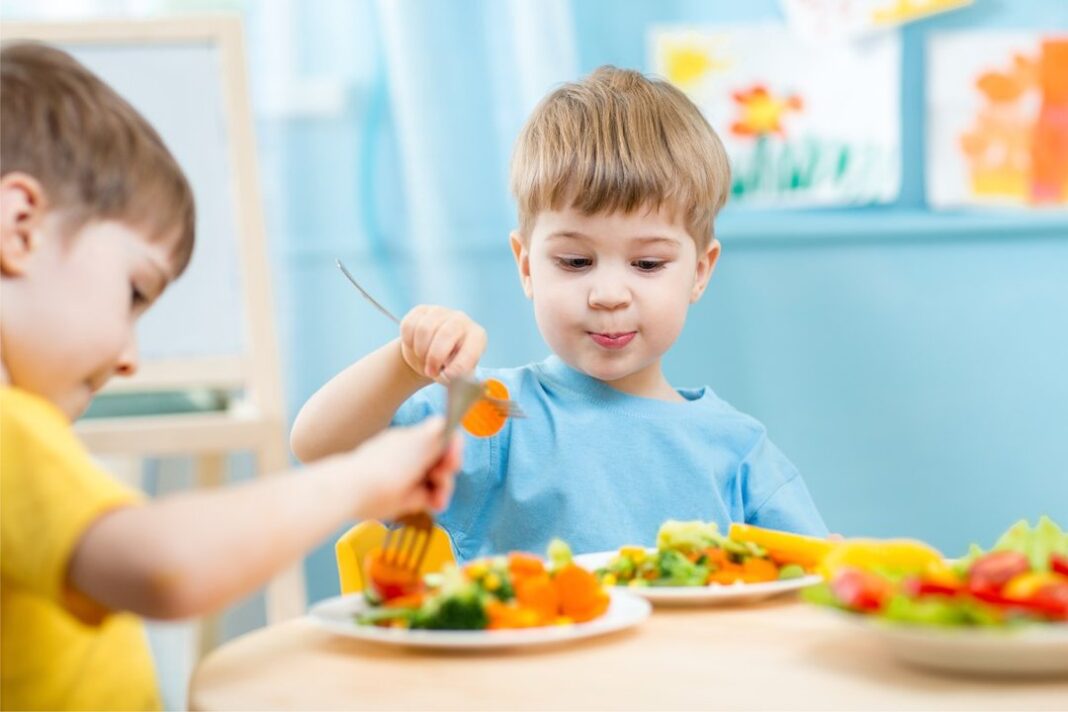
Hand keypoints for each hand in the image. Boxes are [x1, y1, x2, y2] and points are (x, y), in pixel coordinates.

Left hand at [344, 416, 462, 519]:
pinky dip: (435, 501)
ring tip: (438, 497)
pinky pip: (428, 497)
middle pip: (442, 462)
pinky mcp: (405, 498)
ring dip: (444, 488)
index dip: (453, 448)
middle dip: (448, 471)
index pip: (442, 438)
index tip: (452, 459)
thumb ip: (439, 432)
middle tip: (441, 477)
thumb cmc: (388, 464)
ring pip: (437, 481)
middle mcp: (412, 456)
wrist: (354, 490)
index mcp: (414, 438)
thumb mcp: (419, 442)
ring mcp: (409, 477)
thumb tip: (448, 421)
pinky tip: (435, 504)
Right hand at [399, 305, 486, 382]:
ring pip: (424, 329)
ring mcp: (440, 312)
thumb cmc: (448, 366)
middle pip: (446, 334)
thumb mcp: (457, 375)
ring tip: (423, 360)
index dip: (459, 366)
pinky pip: (410, 325)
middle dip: (435, 357)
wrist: (430, 354)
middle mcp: (461, 320)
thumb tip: (448, 375)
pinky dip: (409, 342)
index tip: (447, 377)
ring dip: (420, 351)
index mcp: (476, 336)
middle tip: (430, 372)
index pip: (471, 349)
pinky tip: (414, 347)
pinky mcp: (421, 311)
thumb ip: (456, 377)